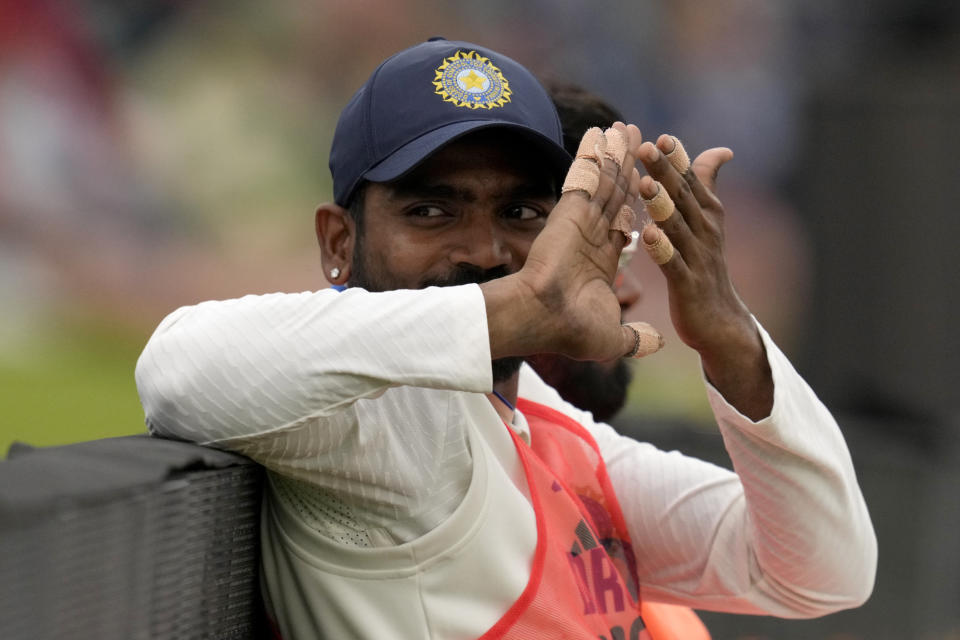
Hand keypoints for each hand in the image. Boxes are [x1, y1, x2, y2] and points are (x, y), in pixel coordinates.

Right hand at [483, 123, 658, 361]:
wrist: (542, 319)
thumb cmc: (571, 331)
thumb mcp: (612, 338)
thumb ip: (636, 337)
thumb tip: (658, 343)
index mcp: (601, 261)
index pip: (625, 225)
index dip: (638, 203)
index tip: (647, 184)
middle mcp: (591, 237)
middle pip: (615, 195)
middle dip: (628, 168)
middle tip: (641, 141)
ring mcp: (579, 222)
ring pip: (603, 182)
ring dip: (615, 154)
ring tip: (626, 128)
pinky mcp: (569, 211)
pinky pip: (585, 177)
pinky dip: (592, 154)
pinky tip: (601, 132)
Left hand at [638, 135, 772, 418]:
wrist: (721, 321)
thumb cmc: (706, 266)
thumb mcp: (707, 223)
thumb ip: (706, 185)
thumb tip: (720, 150)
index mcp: (706, 215)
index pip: (691, 180)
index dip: (677, 159)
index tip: (661, 136)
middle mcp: (705, 231)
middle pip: (683, 196)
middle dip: (665, 171)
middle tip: (646, 146)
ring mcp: (698, 258)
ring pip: (677, 226)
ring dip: (661, 204)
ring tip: (644, 183)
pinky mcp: (688, 284)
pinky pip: (673, 264)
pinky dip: (662, 249)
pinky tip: (648, 235)